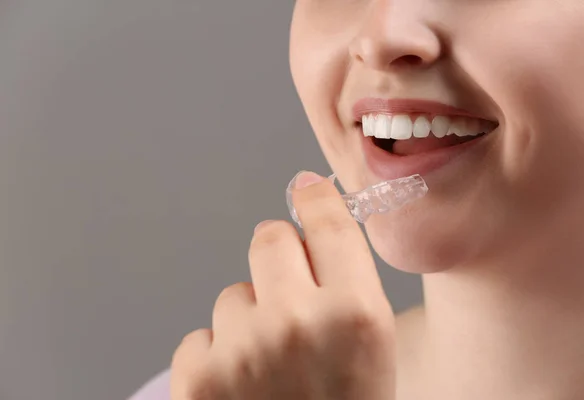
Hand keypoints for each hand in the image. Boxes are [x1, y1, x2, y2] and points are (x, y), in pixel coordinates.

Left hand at [171, 171, 396, 399]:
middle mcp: (298, 322)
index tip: (305, 191)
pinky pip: (203, 334)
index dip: (315, 200)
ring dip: (249, 321)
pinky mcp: (197, 376)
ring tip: (270, 371)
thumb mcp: (371, 352)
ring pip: (234, 293)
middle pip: (269, 238)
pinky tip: (241, 392)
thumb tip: (312, 219)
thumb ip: (346, 285)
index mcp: (357, 316)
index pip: (328, 223)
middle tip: (289, 300)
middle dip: (279, 260)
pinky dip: (219, 356)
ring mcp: (243, 349)